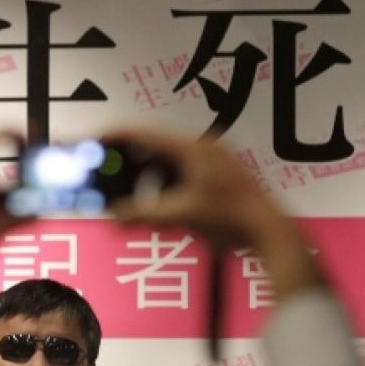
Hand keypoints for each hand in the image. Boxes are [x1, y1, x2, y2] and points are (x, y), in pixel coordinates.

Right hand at [103, 126, 324, 301]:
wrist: (269, 232)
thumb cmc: (234, 217)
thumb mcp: (181, 214)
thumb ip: (144, 214)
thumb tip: (115, 216)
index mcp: (193, 147)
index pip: (144, 133)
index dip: (115, 137)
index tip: (95, 141)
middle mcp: (202, 148)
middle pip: (152, 148)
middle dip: (127, 164)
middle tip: (106, 176)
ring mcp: (210, 162)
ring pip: (164, 163)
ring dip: (144, 179)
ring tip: (128, 196)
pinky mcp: (215, 178)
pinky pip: (178, 175)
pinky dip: (160, 187)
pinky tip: (153, 205)